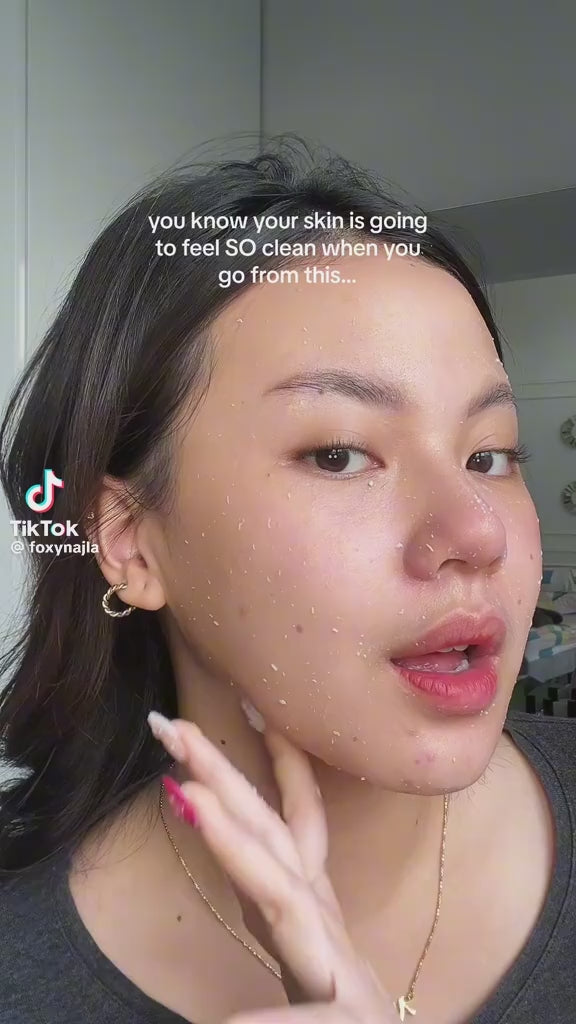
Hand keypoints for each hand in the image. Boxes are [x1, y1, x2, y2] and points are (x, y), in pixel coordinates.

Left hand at [149, 711, 401, 1023]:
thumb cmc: (339, 1007)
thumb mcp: (301, 941)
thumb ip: (264, 892)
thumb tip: (208, 824)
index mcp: (306, 902)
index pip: (287, 820)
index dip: (270, 761)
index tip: (245, 708)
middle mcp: (321, 921)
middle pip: (271, 835)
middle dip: (223, 777)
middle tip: (175, 726)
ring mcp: (336, 968)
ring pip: (283, 898)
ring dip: (236, 843)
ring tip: (192, 797)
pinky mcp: (348, 1022)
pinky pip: (306, 1020)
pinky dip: (269, 1018)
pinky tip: (230, 1021)